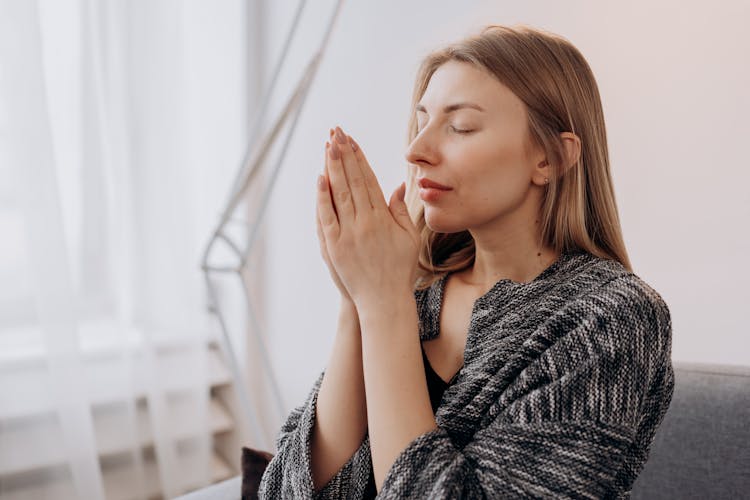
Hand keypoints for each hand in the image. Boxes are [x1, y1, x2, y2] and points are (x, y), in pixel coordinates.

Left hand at [316, 126, 418, 306]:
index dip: (360, 159)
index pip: (368, 180)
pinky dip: (322, 197)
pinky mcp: (334, 247)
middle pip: (352, 181)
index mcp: (384, 218)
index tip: (353, 140)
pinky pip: (326, 217)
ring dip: (333, 168)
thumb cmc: (400, 270)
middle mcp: (366, 222)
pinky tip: (320, 178)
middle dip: (344, 154)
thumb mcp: (409, 238)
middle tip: (337, 132)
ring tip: (328, 145)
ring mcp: (348, 234)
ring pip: (339, 194)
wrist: (384, 301)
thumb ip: (401, 211)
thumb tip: (398, 186)